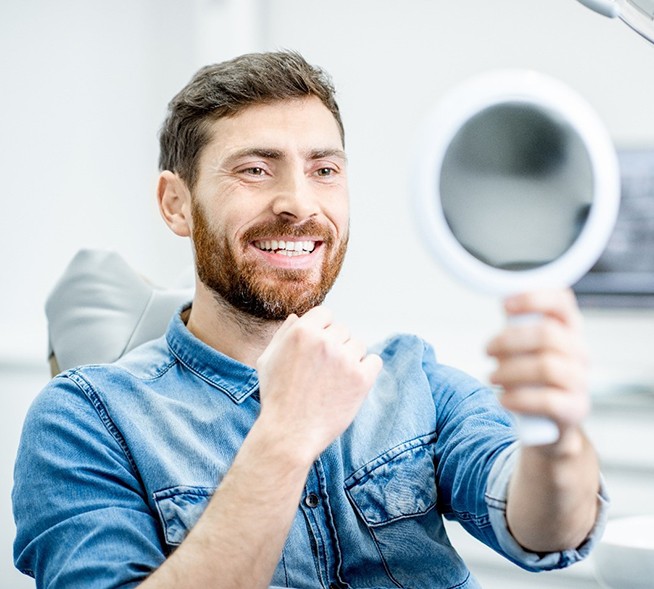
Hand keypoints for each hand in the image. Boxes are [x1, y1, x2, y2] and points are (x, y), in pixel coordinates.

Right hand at [256, 306, 381, 463]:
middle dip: (335, 345)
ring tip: (335, 379)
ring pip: (358, 345)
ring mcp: (345, 359)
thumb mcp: (267, 360)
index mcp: (302, 332)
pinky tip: (351, 383)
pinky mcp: (361, 379)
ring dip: (350, 358)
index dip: (322, 329)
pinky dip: (366, 370)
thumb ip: (283, 334)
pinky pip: (374, 361)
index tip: (319, 347)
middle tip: (324, 370)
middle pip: (343, 330)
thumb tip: (297, 317)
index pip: (325, 314)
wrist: (289, 433)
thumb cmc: (276, 397)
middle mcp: (325, 341)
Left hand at [486, 288, 589, 437]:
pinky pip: (548, 400)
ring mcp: (580, 380)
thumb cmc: (533, 376)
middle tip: (488, 350)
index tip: (505, 305)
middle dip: (509, 341)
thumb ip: (518, 326)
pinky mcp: (575, 408)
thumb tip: (504, 304)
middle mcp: (580, 352)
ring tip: (492, 377)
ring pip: (546, 366)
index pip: (562, 302)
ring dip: (510, 371)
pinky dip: (519, 398)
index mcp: (569, 329)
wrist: (548, 422)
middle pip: (548, 334)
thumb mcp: (526, 347)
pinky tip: (504, 399)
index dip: (534, 298)